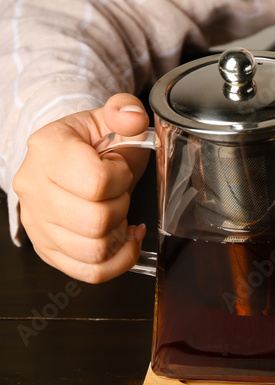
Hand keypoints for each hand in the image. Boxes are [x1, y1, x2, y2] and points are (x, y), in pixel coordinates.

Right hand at [13, 94, 150, 282]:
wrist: (69, 161)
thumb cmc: (94, 145)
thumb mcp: (111, 121)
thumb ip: (125, 112)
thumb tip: (132, 116)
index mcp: (48, 149)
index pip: (96, 181)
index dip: (120, 178)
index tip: (118, 168)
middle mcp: (34, 188)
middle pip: (96, 221)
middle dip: (121, 206)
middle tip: (119, 192)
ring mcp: (37, 223)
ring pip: (94, 251)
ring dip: (118, 235)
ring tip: (117, 213)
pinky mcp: (48, 249)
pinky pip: (90, 272)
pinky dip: (118, 261)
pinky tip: (124, 239)